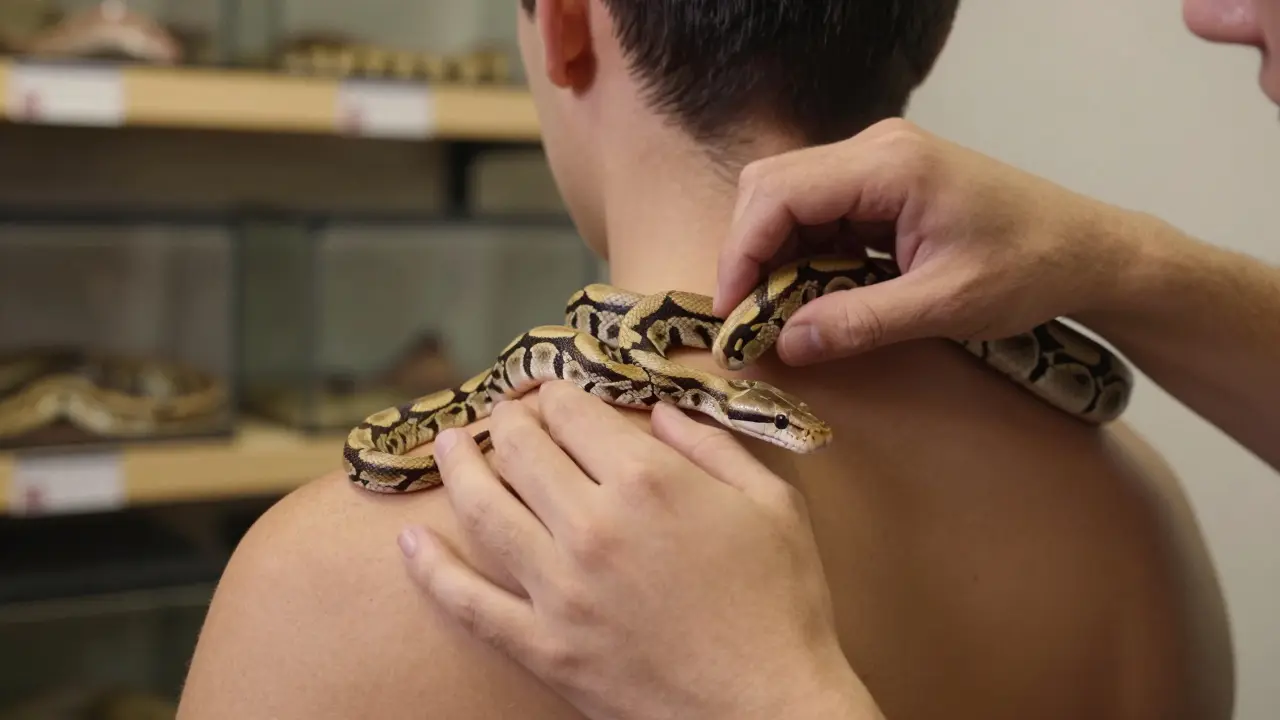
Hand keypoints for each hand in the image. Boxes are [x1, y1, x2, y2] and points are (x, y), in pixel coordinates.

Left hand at [397, 382, 882, 719]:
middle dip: (508, 421)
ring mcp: (560, 589)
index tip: (552, 392)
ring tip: (446, 446)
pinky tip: (409, 542)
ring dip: (458, 468)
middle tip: (503, 414)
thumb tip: (660, 409)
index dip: (557, 394)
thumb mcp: (772, 506)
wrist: (767, 712)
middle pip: (523, 451)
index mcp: (649, 481)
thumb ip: (712, 446)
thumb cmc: (781, 606)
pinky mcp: (543, 646)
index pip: (575, 413)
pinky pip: (469, 602)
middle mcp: (593, 525)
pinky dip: (431, 570)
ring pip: (484, 510)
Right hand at [715, 117, 1142, 365]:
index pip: (779, 195)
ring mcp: (879, 162)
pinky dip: (802, 252)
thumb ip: (859, 323)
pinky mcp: (884, 184)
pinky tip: (812, 293)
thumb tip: (784, 345)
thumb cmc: (1031, 269)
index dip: (742, 254)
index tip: (731, 313)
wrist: (1089, 250)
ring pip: (789, 197)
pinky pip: (820, 210)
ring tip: (776, 312)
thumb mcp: (944, 305)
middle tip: (747, 316)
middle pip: (772, 186)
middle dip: (748, 252)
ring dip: (773, 254)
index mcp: (890, 166)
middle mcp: (876, 149)